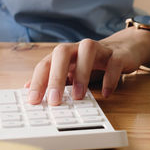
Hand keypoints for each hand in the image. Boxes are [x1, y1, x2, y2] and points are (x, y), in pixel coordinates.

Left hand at [26, 28, 149, 104]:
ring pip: (87, 50)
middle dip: (56, 76)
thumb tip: (26, 88)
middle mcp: (78, 49)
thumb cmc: (91, 63)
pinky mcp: (117, 55)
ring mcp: (98, 49)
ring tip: (79, 96)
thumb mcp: (69, 71)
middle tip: (54, 100)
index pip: (45, 64)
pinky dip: (109, 78)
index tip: (33, 100)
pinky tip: (106, 93)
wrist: (123, 49)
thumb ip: (50, 78)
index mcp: (63, 55)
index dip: (37, 81)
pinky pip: (113, 62)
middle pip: (61, 53)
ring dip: (82, 73)